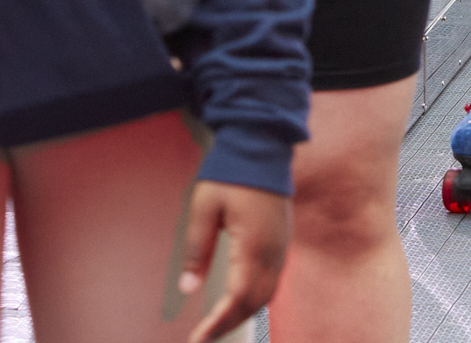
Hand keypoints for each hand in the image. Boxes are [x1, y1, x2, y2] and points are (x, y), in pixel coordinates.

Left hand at [175, 181, 289, 342]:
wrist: (262, 146)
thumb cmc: (231, 174)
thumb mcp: (204, 209)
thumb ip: (197, 250)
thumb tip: (188, 287)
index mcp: (253, 244)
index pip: (238, 297)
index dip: (219, 323)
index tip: (198, 339)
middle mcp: (273, 250)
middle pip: (256, 302)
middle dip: (230, 325)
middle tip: (205, 337)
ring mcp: (281, 245)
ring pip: (268, 294)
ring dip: (244, 314)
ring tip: (220, 325)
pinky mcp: (282, 239)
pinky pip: (273, 280)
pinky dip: (256, 298)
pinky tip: (239, 300)